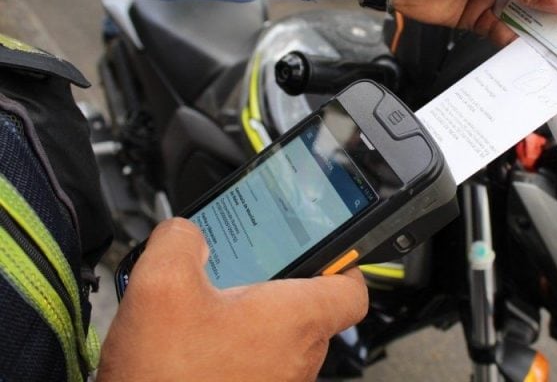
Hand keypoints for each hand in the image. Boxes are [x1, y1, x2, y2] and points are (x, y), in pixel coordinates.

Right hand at [98, 218, 367, 381]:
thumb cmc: (168, 377)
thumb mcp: (160, 287)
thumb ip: (179, 242)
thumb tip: (186, 233)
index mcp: (295, 320)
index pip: (352, 291)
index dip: (344, 263)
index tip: (325, 247)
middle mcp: (298, 356)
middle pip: (312, 309)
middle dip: (281, 282)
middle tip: (250, 265)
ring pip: (283, 337)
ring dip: (255, 315)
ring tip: (215, 298)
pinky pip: (260, 362)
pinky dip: (238, 344)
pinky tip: (198, 336)